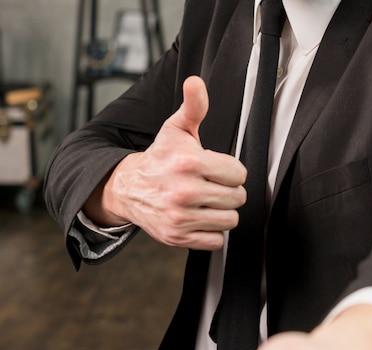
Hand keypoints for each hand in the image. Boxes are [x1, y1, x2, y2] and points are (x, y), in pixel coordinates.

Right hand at [85, 76, 246, 249]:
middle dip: (229, 192)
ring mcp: (180, 217)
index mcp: (188, 163)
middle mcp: (184, 192)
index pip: (239, 174)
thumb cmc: (160, 159)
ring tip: (208, 202)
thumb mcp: (175, 129)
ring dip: (223, 212)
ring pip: (230, 220)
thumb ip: (193, 107)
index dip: (232, 172)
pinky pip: (216, 241)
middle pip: (237, 198)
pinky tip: (201, 218)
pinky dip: (212, 232)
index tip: (219, 170)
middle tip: (214, 187)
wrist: (129, 189)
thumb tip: (196, 82)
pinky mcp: (178, 237)